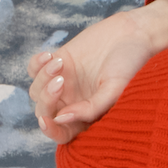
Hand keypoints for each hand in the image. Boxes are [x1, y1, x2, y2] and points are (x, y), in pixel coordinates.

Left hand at [27, 0, 167, 143]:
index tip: (48, 120)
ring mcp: (63, 83)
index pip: (62, 133)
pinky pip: (33, 69)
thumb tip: (60, 118)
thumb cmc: (131, 65)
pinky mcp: (57, 62)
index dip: (51, 130)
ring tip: (60, 62)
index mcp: (88, 117)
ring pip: (36, 90)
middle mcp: (73, 103)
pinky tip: (50, 56)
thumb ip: (90, 108)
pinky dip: (36, 64)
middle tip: (60, 82)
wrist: (133, 34)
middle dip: (47, 99)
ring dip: (43, 78)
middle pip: (44, 112)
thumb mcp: (114, 90)